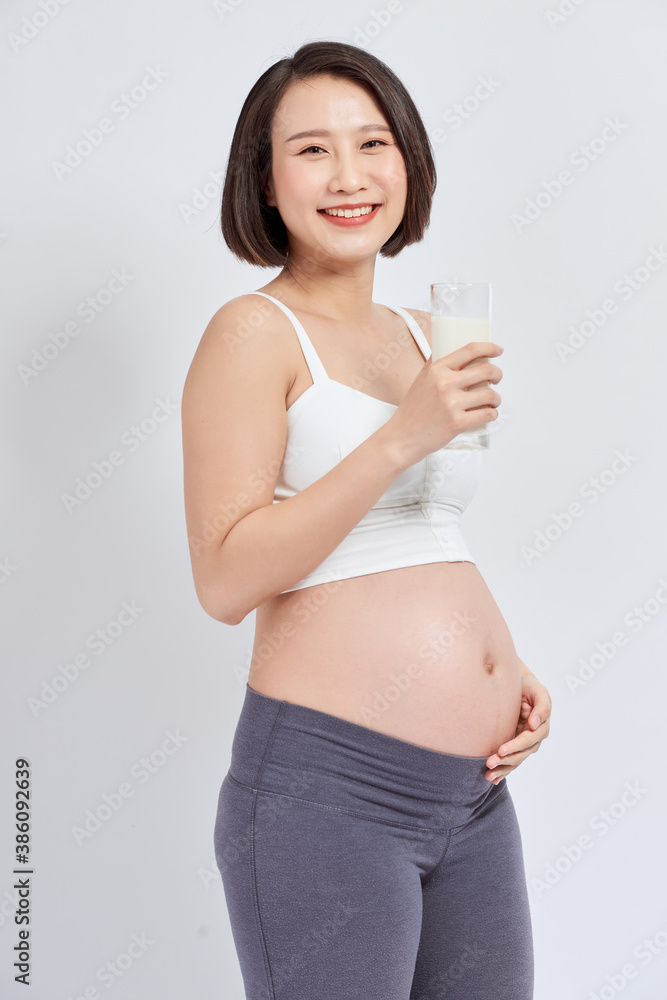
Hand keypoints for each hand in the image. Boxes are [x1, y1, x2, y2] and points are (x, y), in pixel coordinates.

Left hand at [485, 662, 551, 783]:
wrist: (519, 686)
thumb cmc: (529, 687)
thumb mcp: (538, 691)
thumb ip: (542, 706)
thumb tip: (535, 724)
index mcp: (541, 727)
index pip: (528, 740)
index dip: (515, 746)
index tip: (501, 750)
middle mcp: (533, 739)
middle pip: (521, 754)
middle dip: (506, 760)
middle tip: (489, 763)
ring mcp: (525, 744)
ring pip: (516, 761)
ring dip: (503, 769)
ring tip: (488, 775)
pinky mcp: (515, 746)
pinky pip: (511, 761)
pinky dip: (503, 771)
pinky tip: (492, 779)